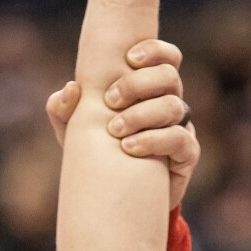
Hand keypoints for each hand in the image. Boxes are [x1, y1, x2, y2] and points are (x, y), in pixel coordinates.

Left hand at [46, 39, 198, 208]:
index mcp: (149, 89)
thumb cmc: (96, 155)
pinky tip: (130, 148)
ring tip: (114, 130)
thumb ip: (63, 109)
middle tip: (111, 100)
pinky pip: (181, 140)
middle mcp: (168, 103)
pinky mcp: (186, 155)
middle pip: (169, 76)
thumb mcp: (73, 131)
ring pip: (174, 106)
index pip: (166, 57)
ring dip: (142, 114)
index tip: (129, 58)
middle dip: (138, 83)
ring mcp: (180, 128)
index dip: (154, 50)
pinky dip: (154, 140)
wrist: (114, 199)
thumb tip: (72, 89)